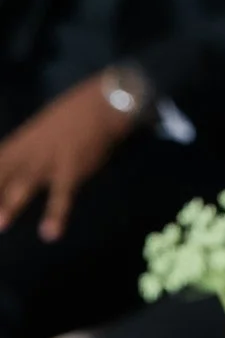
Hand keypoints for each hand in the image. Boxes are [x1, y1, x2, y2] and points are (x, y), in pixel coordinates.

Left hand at [0, 77, 138, 242]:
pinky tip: (50, 233)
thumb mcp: (41, 128)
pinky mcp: (71, 170)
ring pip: (26, 184)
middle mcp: (29, 152)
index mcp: (21, 142)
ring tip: (2, 225)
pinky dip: (56, 214)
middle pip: (3, 175)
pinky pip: (61, 195)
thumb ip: (26, 149)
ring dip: (11, 204)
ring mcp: (49, 161)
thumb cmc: (72, 116)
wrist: (102, 104)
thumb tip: (14, 169)